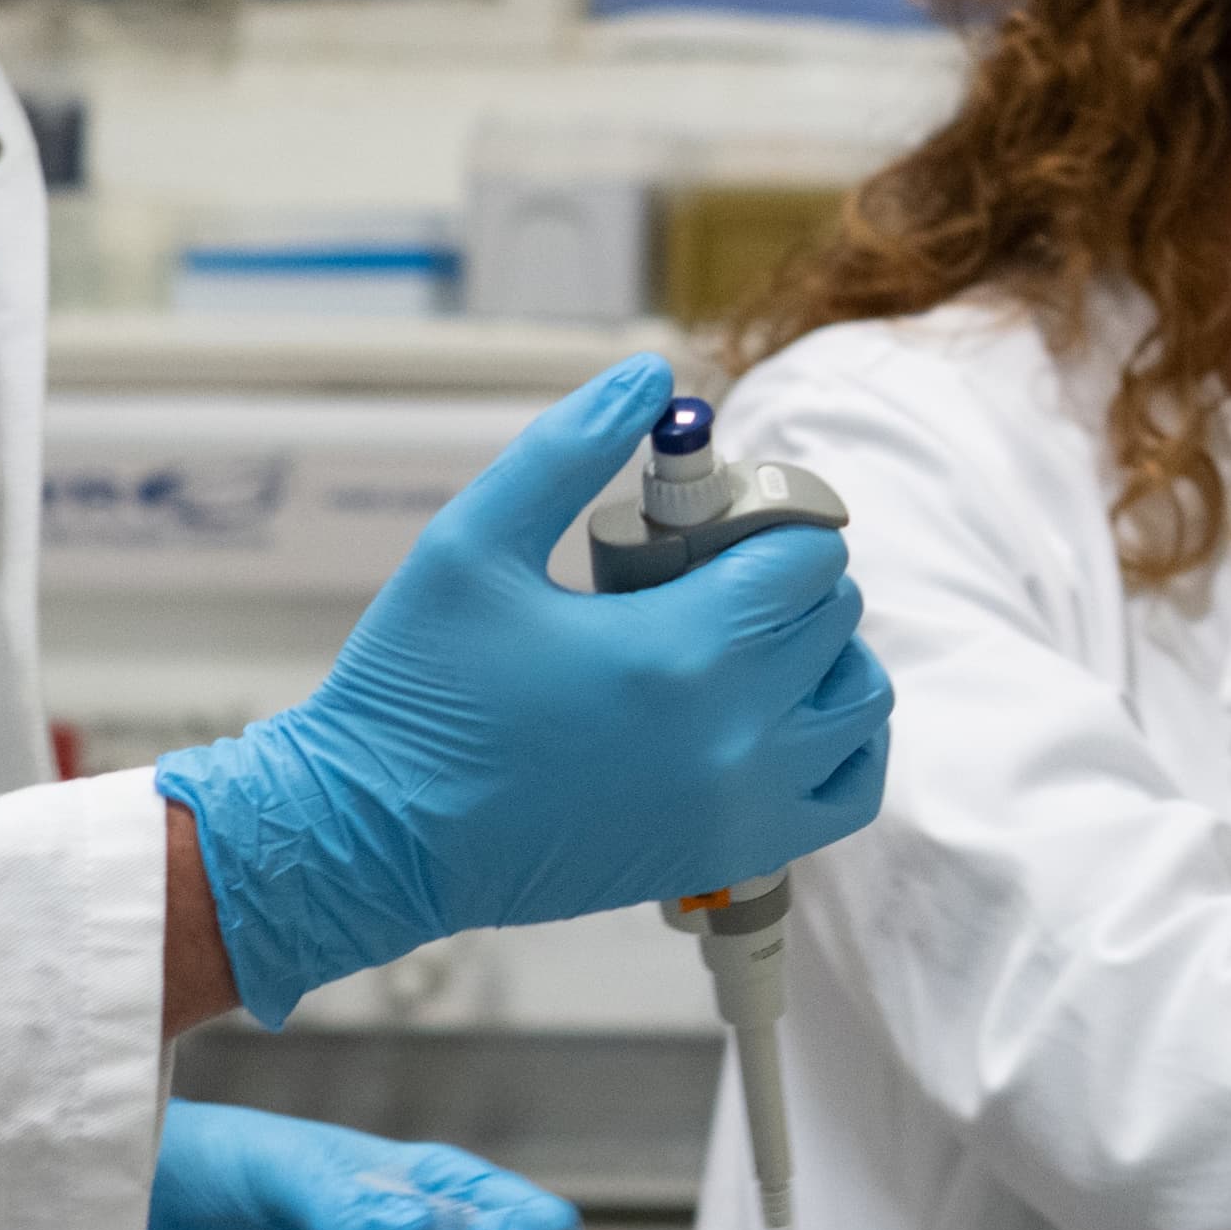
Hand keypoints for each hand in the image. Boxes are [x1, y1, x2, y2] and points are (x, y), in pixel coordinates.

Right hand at [155, 353, 891, 1026]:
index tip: (706, 524)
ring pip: (859, 702)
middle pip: (834, 618)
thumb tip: (652, 373)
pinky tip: (771, 710)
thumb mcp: (474, 540)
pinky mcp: (726, 855)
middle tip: (698, 575)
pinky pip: (847, 793)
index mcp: (681, 655)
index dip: (764, 519)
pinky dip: (836, 743)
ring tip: (737, 638)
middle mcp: (733, 739)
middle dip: (779, 578)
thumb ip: (571, 447)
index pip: (807, 556)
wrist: (370, 840)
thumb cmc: (414, 694)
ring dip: (820, 654)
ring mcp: (738, 809)